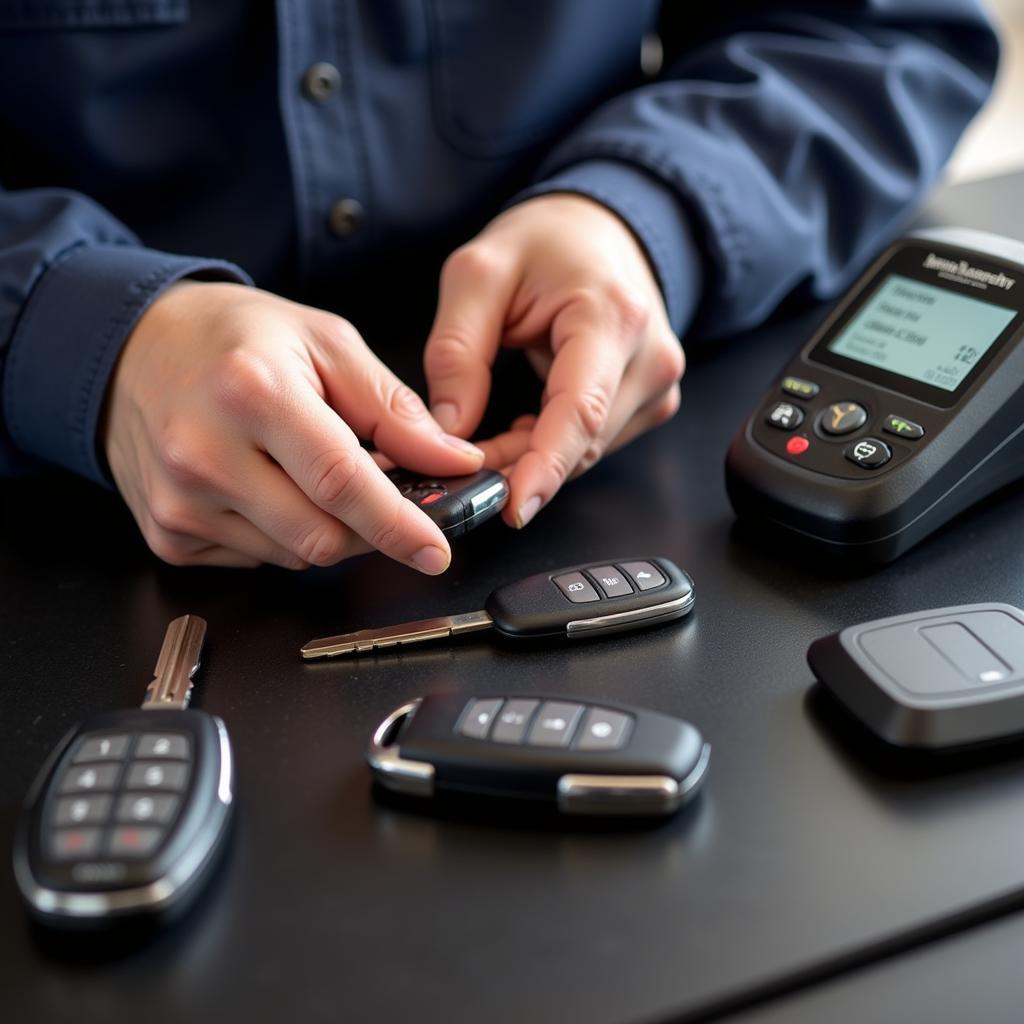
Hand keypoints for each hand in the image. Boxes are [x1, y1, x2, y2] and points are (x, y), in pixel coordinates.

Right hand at [104, 282, 484, 568]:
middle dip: (367, 528)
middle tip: (378, 493)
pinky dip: (282, 534)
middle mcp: (204, 454)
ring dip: (324, 527)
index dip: (397, 524)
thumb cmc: (233, 338)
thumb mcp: (326, 343)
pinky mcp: (167, 535)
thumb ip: (394, 409)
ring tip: (305, 470)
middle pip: (321, 536)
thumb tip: (454, 461)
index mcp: (252, 393)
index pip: (341, 482)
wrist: (132, 349)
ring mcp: (179, 502)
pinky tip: (265, 486)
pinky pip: (257, 560)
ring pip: (294, 555)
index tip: (435, 550)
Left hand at [424, 194, 684, 527]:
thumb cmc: (547, 242)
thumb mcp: (478, 274)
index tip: (511, 508)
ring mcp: (657, 385)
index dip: (544, 468)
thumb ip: (457, 353)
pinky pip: (592, 444)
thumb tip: (447, 432)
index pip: (581, 412)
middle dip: (514, 465)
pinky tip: (520, 427)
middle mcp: (650, 358)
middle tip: (454, 462)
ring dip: (528, 458)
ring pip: (584, 453)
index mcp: (613, 317)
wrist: (603, 228)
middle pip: (579, 443)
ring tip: (485, 434)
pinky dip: (549, 447)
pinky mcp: (650, 402)